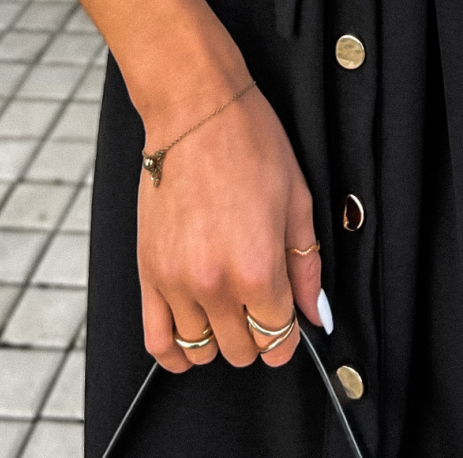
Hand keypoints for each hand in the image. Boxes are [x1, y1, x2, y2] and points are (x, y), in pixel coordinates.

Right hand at [138, 83, 325, 373]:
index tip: (290, 319)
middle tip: (262, 302)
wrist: (196, 111)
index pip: (277, 339)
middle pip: (241, 350)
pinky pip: (156, 341)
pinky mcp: (147, 272)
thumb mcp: (298, 201)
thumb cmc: (250, 144)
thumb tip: (316, 313)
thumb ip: (306, 266)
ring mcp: (174, 282)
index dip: (289, 333)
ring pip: (201, 350)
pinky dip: (176, 352)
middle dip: (258, 334)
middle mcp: (214, 284)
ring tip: (229, 304)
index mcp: (257, 268)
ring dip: (220, 337)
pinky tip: (192, 338)